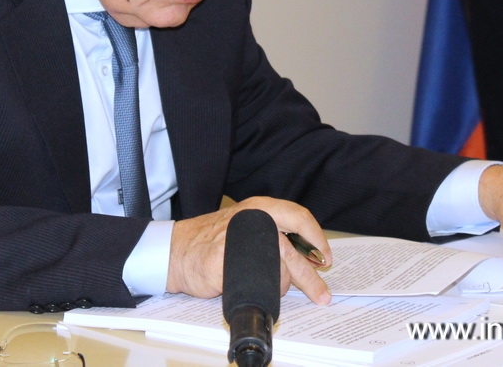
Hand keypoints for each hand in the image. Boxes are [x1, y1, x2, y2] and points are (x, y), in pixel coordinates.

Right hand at [166, 196, 332, 304]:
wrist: (176, 250)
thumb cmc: (212, 239)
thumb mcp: (247, 225)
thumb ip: (273, 233)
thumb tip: (309, 255)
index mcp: (259, 208)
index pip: (299, 216)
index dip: (316, 238)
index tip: (325, 258)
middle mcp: (252, 221)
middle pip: (292, 253)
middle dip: (310, 279)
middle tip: (322, 295)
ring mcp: (238, 241)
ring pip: (277, 272)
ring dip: (280, 286)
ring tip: (271, 288)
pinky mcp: (224, 262)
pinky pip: (255, 284)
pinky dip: (260, 291)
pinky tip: (254, 289)